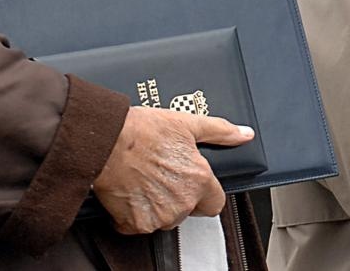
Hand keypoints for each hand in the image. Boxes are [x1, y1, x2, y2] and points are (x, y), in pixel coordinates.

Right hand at [92, 107, 253, 233]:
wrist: (106, 142)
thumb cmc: (142, 132)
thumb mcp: (188, 124)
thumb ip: (220, 132)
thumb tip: (243, 134)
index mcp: (199, 180)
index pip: (216, 203)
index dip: (206, 194)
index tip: (194, 184)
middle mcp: (181, 202)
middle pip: (188, 211)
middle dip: (179, 197)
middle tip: (163, 176)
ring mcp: (158, 216)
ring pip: (165, 219)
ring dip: (158, 206)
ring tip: (146, 180)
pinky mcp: (135, 224)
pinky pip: (140, 225)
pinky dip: (135, 214)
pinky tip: (132, 192)